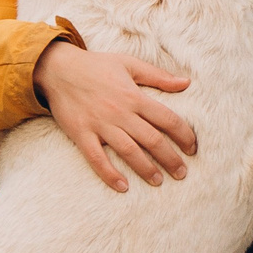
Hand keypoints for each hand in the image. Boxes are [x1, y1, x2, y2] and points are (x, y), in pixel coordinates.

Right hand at [33, 39, 196, 193]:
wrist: (59, 69)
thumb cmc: (96, 66)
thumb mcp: (130, 64)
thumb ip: (159, 76)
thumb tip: (186, 82)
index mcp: (135, 96)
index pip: (167, 119)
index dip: (184, 135)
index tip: (192, 148)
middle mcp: (121, 113)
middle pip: (152, 140)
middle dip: (170, 159)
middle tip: (182, 173)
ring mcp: (100, 125)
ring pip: (129, 152)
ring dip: (146, 169)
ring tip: (159, 181)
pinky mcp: (81, 134)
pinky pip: (96, 158)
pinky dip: (109, 174)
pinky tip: (122, 187)